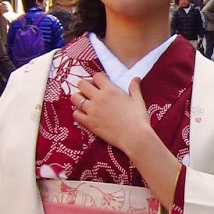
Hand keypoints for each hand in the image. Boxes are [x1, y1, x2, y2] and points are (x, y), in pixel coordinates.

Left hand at [72, 73, 180, 198]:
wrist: (134, 137)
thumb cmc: (138, 118)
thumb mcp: (138, 100)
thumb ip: (134, 88)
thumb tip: (136, 78)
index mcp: (110, 90)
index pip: (96, 76)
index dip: (98, 78)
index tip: (101, 83)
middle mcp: (98, 97)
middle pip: (81, 84)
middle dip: (85, 85)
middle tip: (91, 92)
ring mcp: (92, 110)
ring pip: (75, 98)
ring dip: (79, 98)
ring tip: (86, 102)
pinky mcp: (89, 123)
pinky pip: (76, 114)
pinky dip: (79, 113)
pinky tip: (86, 114)